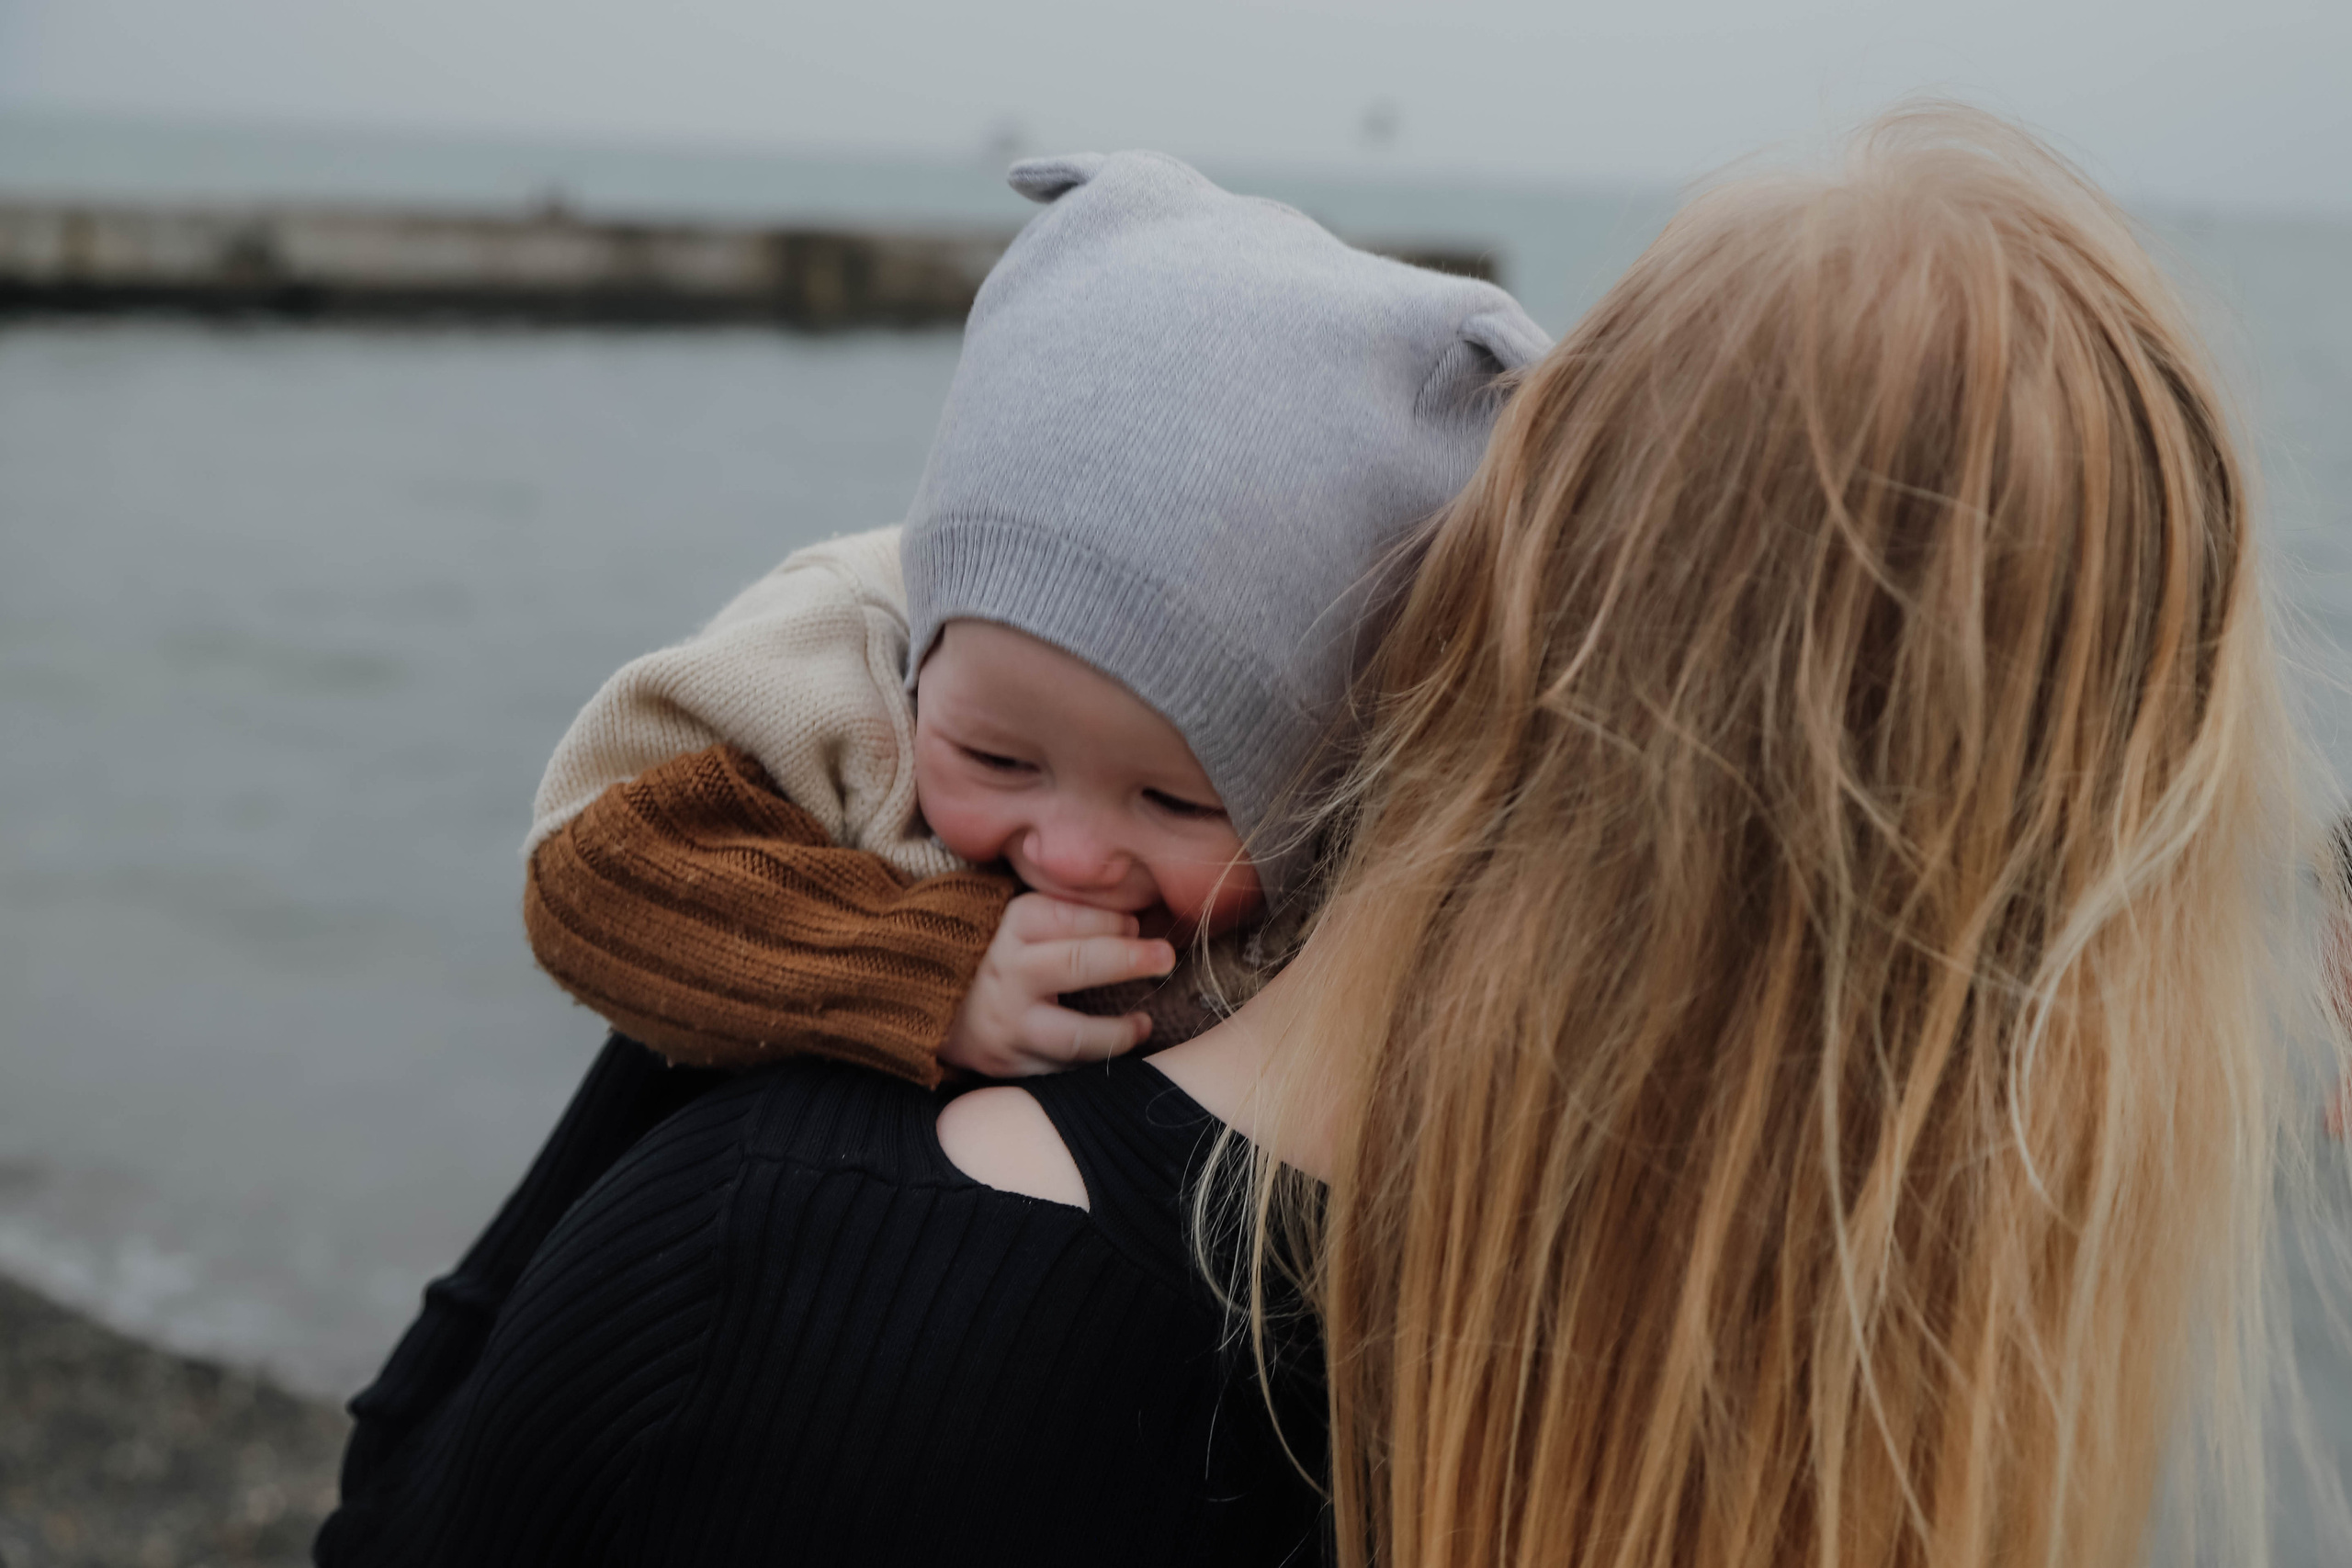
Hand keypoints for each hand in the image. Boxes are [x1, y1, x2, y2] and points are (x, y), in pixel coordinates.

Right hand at [940, 893, 1175, 1077]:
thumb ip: (1066, 910)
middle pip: (1076, 964)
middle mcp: (1006, 974)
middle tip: (1165, 957)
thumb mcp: (1015, 917)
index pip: (1067, 916)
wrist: (922, 996)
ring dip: (1118, 1033)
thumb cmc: (990, 949)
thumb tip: (1134, 914)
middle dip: (1129, 959)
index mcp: (1008, 928)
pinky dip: (1091, 1066)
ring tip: (1144, 1024)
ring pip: (1074, 1035)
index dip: (1110, 919)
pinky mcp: (1008, 1063)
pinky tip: (1113, 1057)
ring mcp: (1006, 1024)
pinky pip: (1060, 1071)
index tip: (1135, 923)